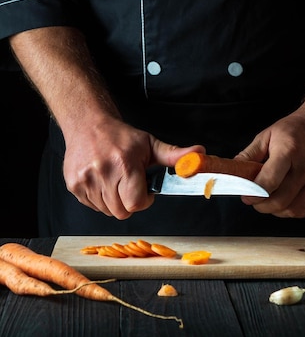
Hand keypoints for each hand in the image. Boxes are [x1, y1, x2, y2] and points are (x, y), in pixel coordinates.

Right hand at [62, 114, 204, 218]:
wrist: (88, 124)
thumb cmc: (120, 136)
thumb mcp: (150, 144)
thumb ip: (175, 156)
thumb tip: (200, 154)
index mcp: (124, 164)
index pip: (135, 203)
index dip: (143, 200)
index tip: (144, 190)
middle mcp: (103, 172)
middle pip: (121, 212)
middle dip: (129, 202)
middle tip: (130, 184)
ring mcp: (85, 180)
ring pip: (106, 211)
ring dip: (114, 201)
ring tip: (115, 180)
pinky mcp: (73, 185)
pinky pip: (92, 206)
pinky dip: (99, 199)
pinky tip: (102, 181)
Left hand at [237, 106, 304, 217]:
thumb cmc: (295, 128)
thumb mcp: (268, 134)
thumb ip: (249, 154)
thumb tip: (234, 172)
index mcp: (289, 150)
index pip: (270, 181)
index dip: (254, 194)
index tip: (245, 196)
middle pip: (281, 200)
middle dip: (261, 205)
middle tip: (253, 199)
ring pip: (293, 209)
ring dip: (275, 211)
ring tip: (267, 201)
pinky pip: (304, 210)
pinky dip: (289, 211)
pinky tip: (282, 202)